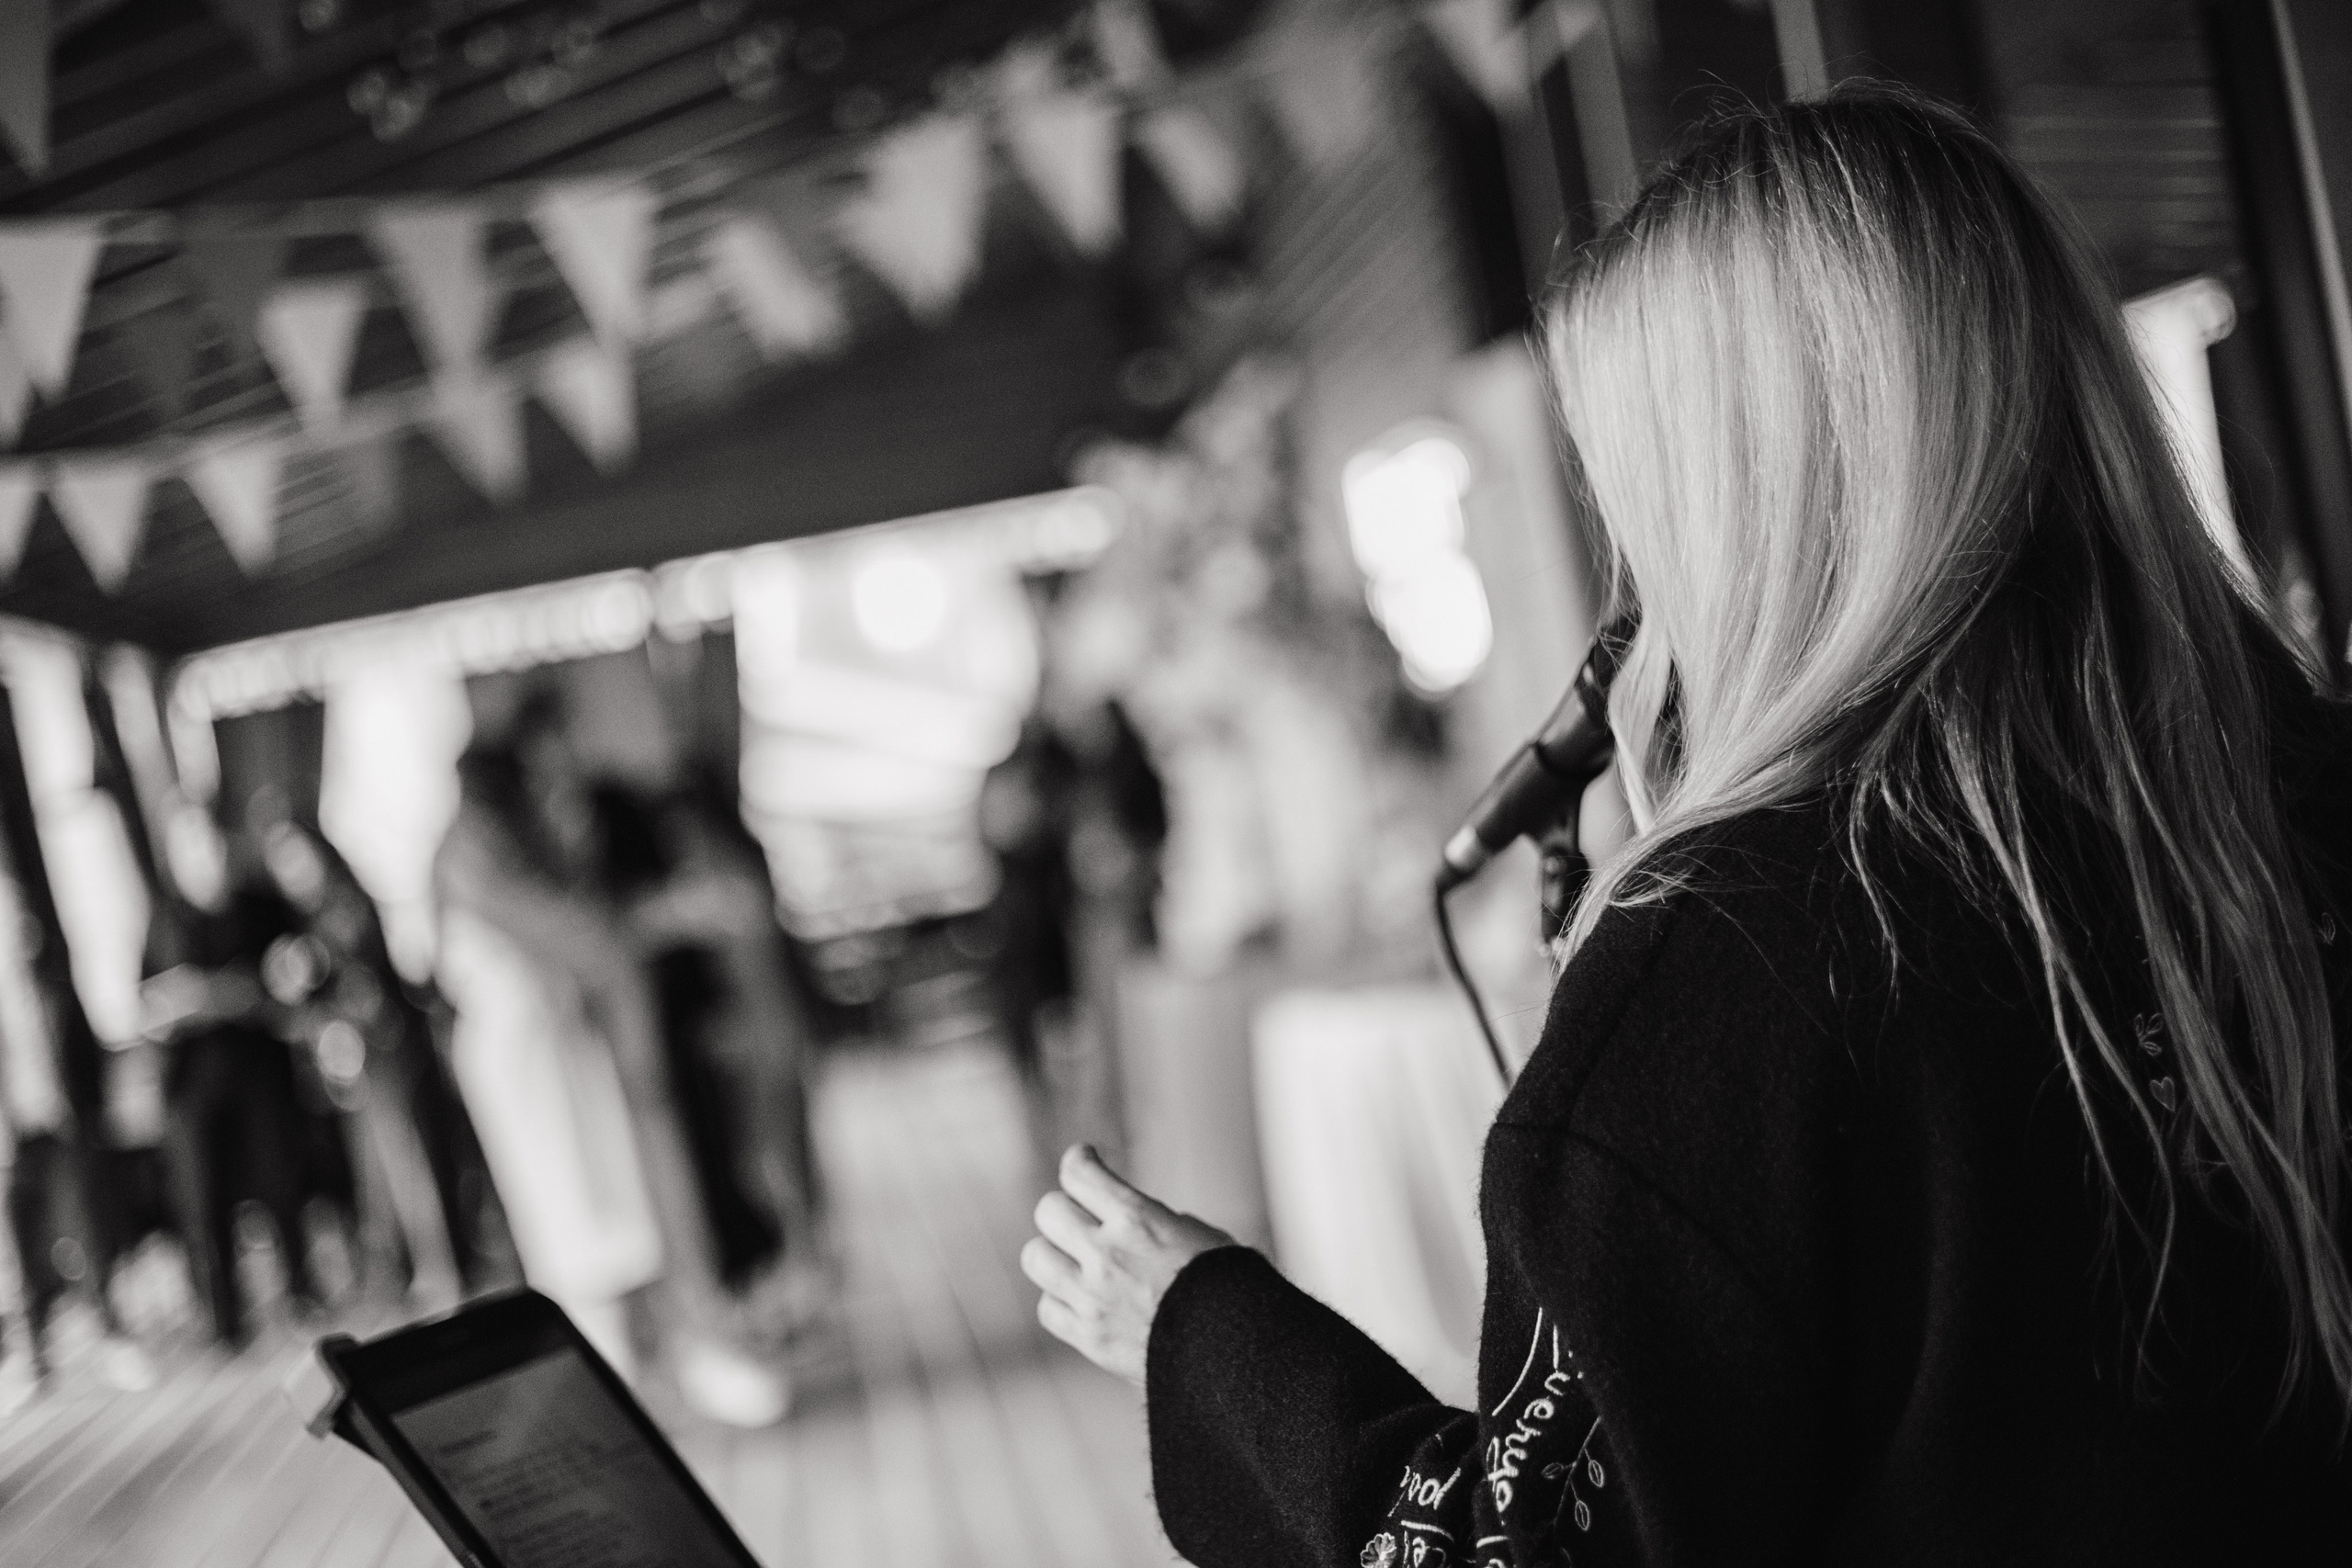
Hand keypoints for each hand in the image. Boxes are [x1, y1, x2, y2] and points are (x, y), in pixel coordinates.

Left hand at [1022, 1144, 1234, 1384]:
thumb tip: (1137, 1218)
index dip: (1079, 1160)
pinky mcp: (1089, 1337)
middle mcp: (1107, 1254)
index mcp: (1138, 1219)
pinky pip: (1047, 1308)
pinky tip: (1082, 1300)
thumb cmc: (1230, 1291)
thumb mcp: (1203, 1236)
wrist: (1234, 1355)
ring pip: (1036, 1257)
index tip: (1086, 1160)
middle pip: (1048, 1210)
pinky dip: (1060, 1301)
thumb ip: (1160, 1221)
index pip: (1078, 1173)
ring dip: (1054, 1253)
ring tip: (1075, 1260)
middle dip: (1066, 1209)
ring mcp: (1092, 1298)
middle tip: (1084, 1219)